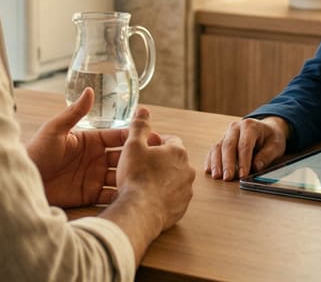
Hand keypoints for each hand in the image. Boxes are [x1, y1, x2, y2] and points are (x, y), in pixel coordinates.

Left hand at [25, 87, 159, 207]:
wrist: (24, 181)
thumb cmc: (36, 152)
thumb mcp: (55, 129)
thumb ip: (75, 112)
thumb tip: (90, 90)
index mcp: (90, 139)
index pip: (117, 136)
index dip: (133, 136)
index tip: (150, 136)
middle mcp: (95, 158)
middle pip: (124, 157)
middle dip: (139, 157)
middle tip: (158, 159)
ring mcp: (94, 176)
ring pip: (121, 175)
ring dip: (133, 176)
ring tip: (149, 179)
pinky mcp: (89, 194)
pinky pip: (110, 194)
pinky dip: (122, 195)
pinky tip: (133, 195)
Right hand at [101, 106, 194, 262]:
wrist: (140, 211)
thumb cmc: (137, 177)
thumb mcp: (133, 146)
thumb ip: (139, 126)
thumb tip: (143, 109)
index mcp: (178, 152)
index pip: (171, 140)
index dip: (155, 142)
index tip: (144, 147)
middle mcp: (187, 170)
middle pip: (173, 161)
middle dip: (159, 161)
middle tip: (141, 166)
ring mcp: (186, 191)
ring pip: (173, 180)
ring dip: (161, 180)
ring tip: (143, 184)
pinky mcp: (181, 208)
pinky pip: (172, 199)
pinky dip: (162, 197)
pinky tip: (147, 199)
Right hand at [205, 116, 288, 180]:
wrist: (266, 129)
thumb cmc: (271, 138)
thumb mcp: (276, 145)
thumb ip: (267, 155)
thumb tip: (256, 166)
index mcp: (250, 126)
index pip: (245, 145)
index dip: (243, 161)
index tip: (243, 175)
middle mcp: (235, 127)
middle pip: (229, 145)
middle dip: (227, 163)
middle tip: (227, 178)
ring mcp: (227, 134)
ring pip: (218, 147)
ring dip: (216, 162)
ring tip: (216, 176)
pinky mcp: (222, 141)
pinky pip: (213, 150)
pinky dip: (210, 160)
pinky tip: (209, 170)